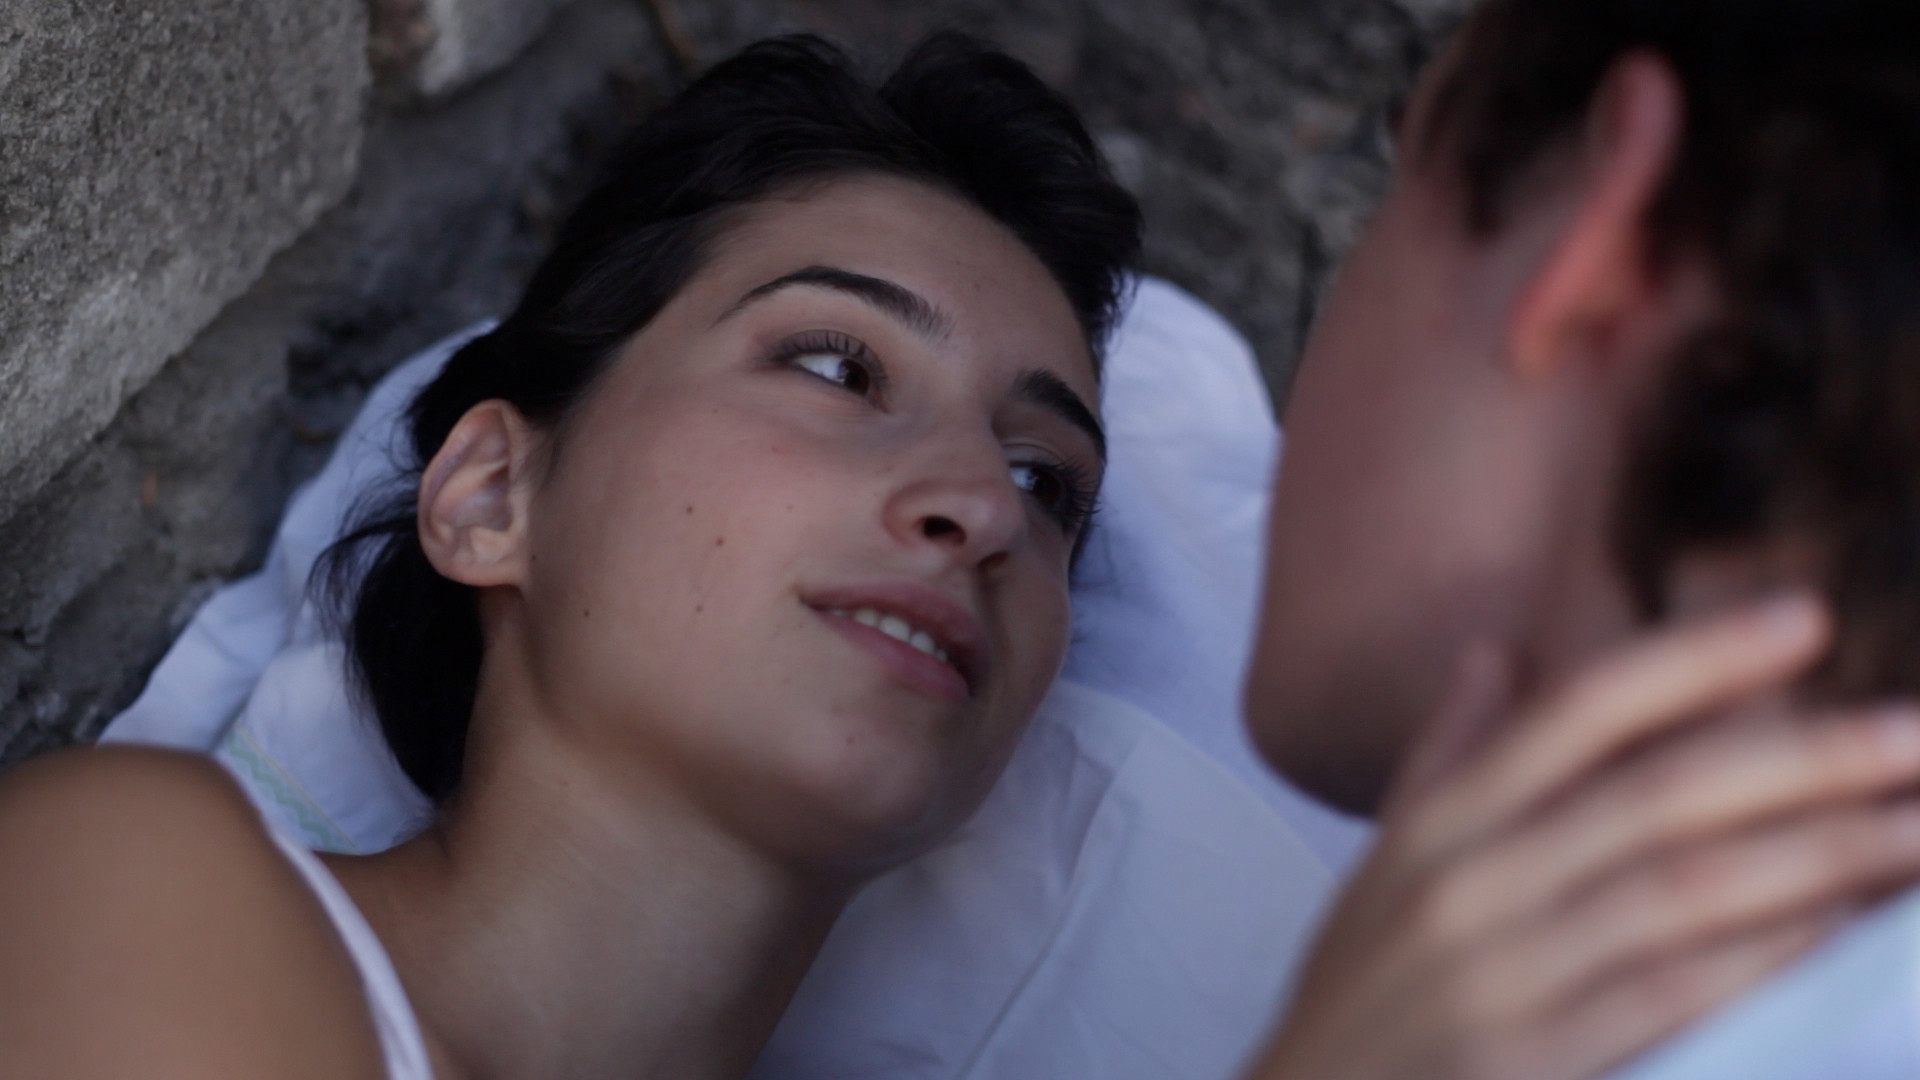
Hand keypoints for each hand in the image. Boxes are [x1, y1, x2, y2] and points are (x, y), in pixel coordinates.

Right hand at [1250, 594, 1919, 1079]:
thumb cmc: (1356, 999)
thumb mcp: (1383, 870)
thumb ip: (1443, 758)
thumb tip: (1493, 652)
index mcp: (1436, 823)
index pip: (1576, 711)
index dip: (1693, 658)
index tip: (1802, 618)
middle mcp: (1467, 882)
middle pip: (1656, 795)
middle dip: (1801, 759)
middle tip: (1915, 733)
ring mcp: (1501, 974)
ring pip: (1685, 890)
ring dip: (1819, 857)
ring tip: (1913, 830)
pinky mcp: (1530, 1060)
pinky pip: (1676, 994)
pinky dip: (1768, 957)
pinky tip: (1840, 930)